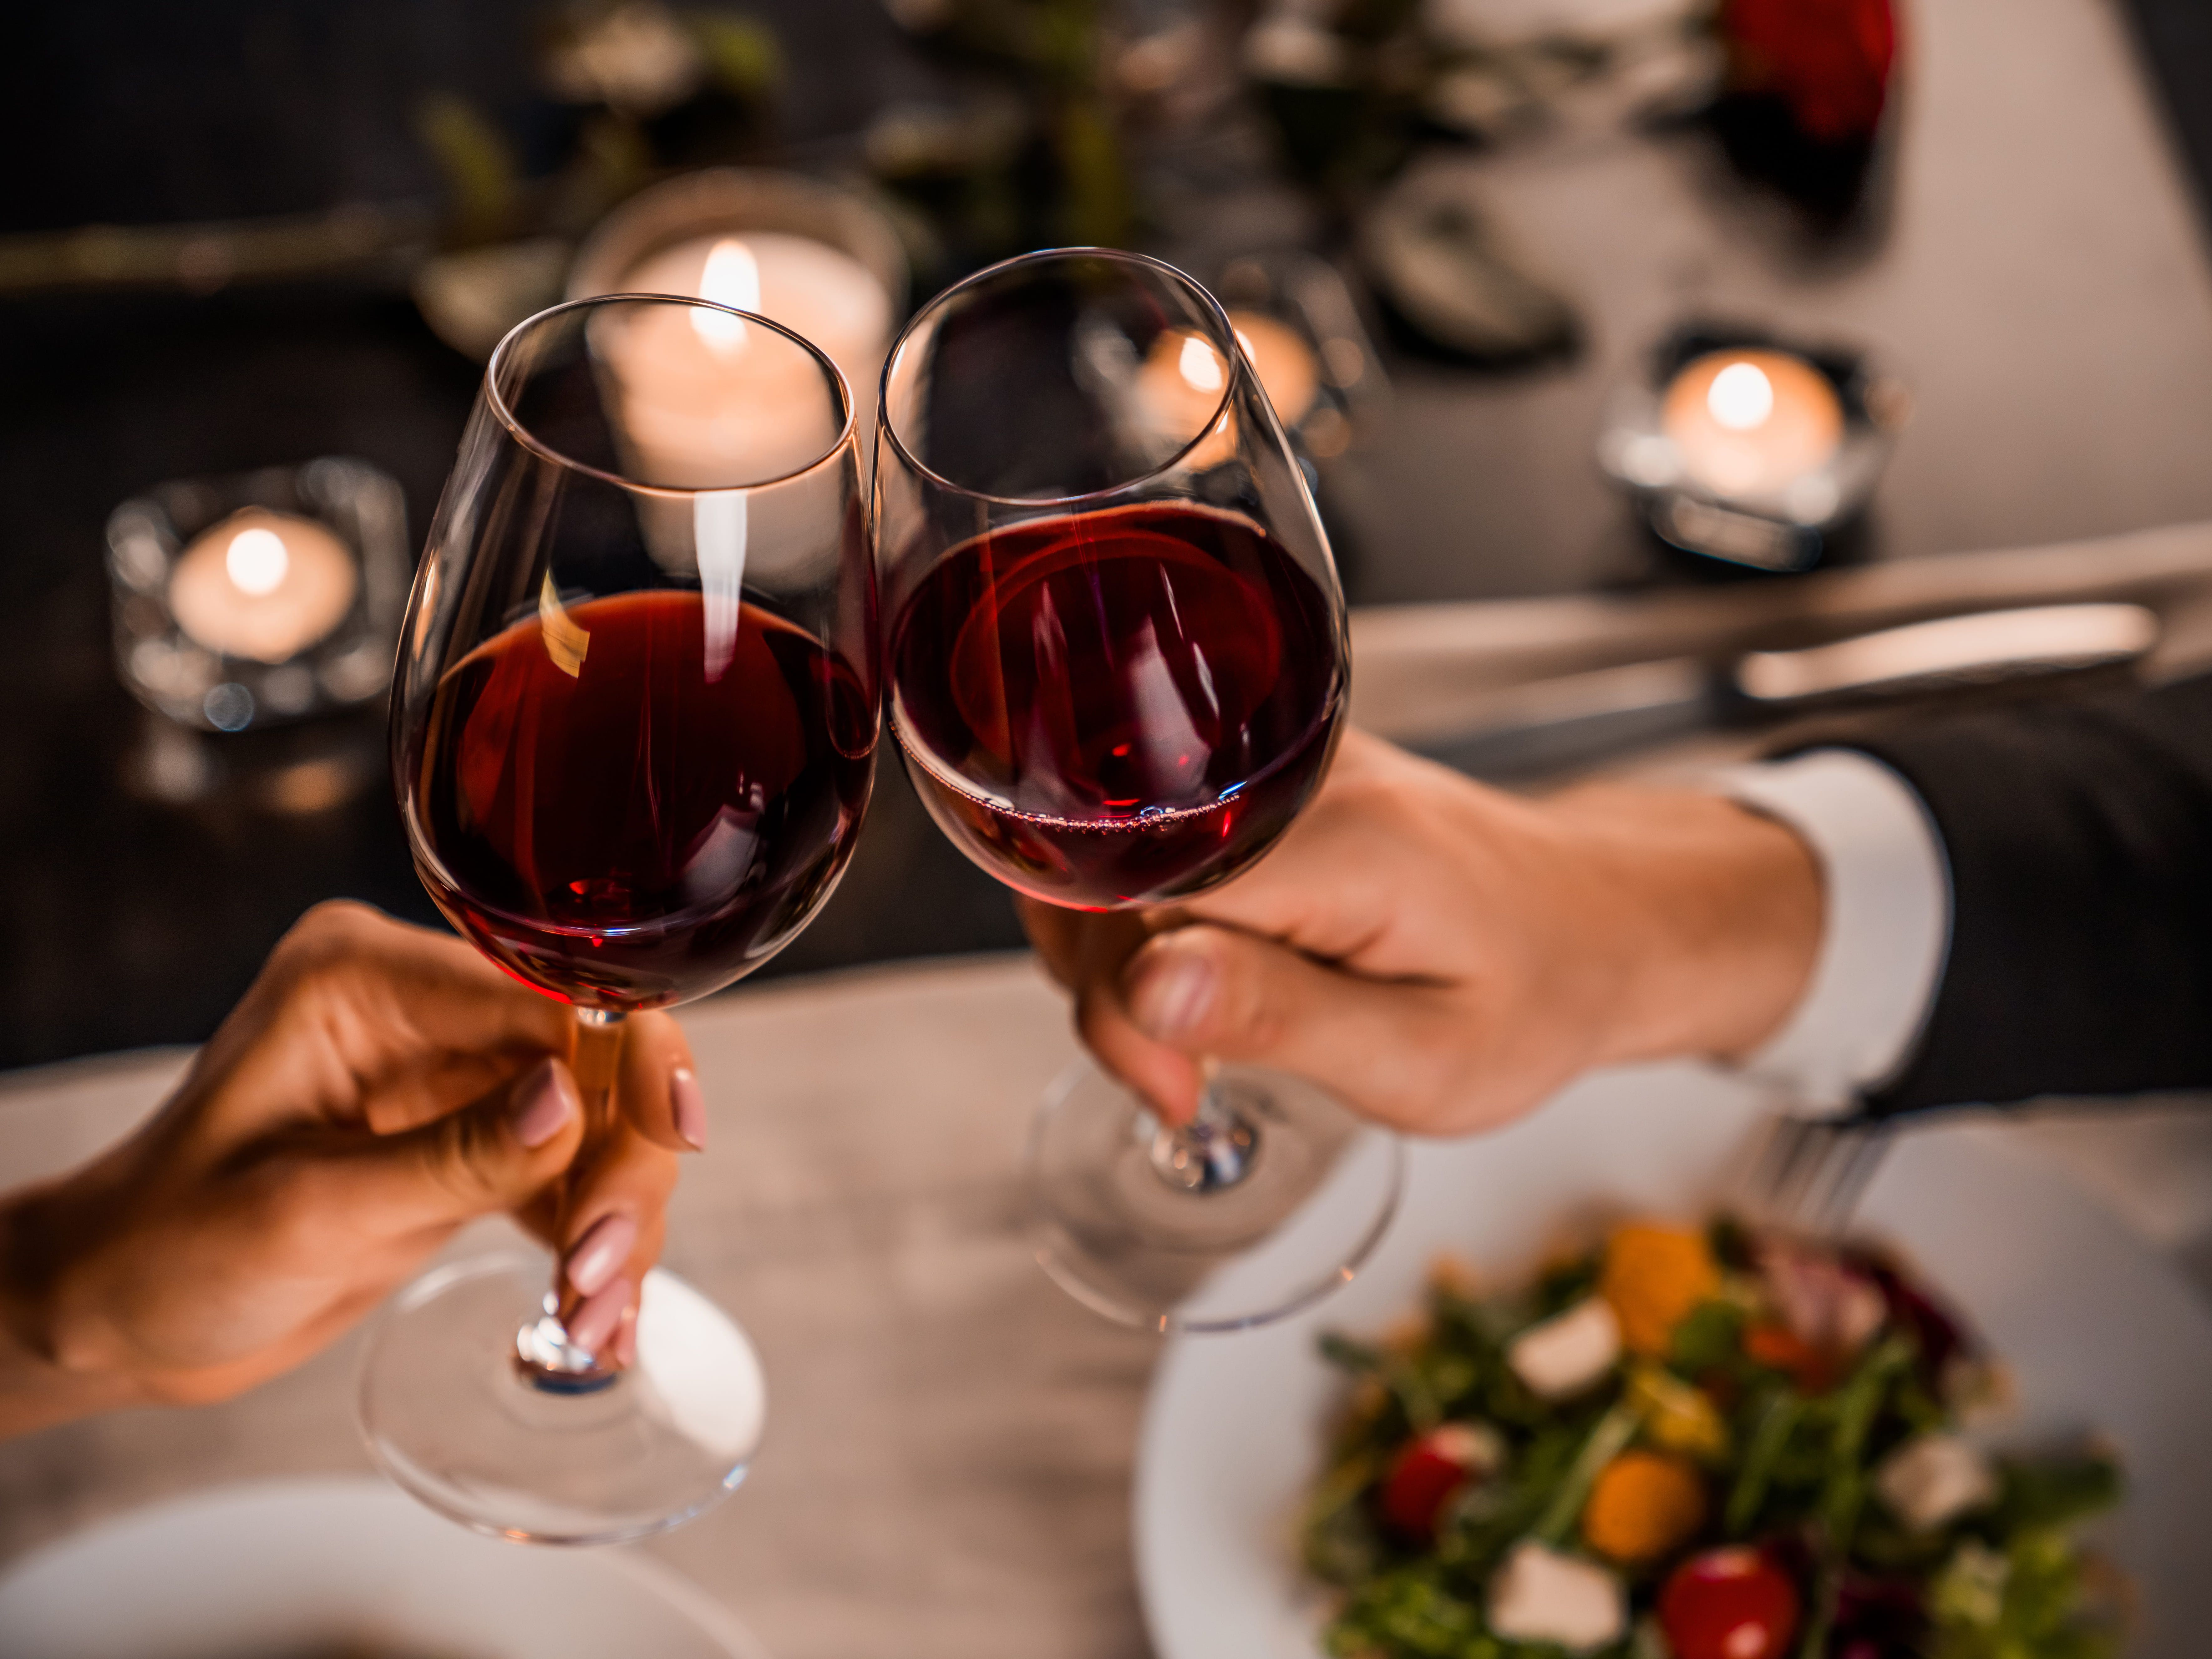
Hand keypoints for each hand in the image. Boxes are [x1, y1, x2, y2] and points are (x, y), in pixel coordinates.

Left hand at [0, 902, 702, 1434]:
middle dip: (621, 1167)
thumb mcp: (306, 1211)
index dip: (629, 1057)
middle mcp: (422, 1007)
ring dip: (614, 1220)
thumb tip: (572, 1103)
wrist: (120, 1312)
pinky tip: (596, 1317)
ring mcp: (453, 1071)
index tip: (673, 1141)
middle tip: (603, 1273)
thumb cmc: (169, 1250)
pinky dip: (592, 1242)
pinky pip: (572, 1172)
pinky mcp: (474, 1135)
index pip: (548, 990)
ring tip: (595, 1321)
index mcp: (366, 976)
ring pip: (600, 1123)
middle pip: (593, 1059)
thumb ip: (453, 1154)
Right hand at [1023, 730, 1821, 1136]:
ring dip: (1118, 961)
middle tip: (1184, 1082)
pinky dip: (1147, 923)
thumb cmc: (1531, 997)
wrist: (1597, 921)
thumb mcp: (1422, 1057)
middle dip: (1110, 990)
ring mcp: (1278, 763)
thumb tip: (1142, 987)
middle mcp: (1298, 774)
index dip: (1120, 997)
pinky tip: (1198, 980)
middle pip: (1110, 867)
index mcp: (1342, 841)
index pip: (1142, 889)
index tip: (1175, 1086)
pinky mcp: (1266, 777)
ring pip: (1116, 855)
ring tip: (1195, 1037)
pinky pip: (1155, 845)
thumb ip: (1278, 1017)